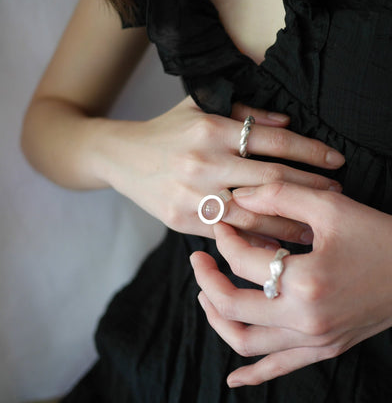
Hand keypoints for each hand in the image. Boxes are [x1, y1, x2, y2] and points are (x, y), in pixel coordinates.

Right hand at [98, 97, 343, 243]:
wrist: (121, 157)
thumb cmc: (165, 132)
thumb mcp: (200, 108)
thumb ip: (244, 114)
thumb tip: (286, 124)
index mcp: (211, 129)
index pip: (274, 141)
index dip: (311, 151)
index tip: (335, 161)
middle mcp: (203, 162)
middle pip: (271, 179)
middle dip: (310, 188)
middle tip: (335, 193)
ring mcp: (192, 194)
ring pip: (253, 213)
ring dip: (288, 221)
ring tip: (313, 225)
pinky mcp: (182, 219)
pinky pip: (227, 232)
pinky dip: (254, 238)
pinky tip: (274, 242)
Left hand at [190, 183, 391, 386]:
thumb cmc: (380, 238)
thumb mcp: (331, 207)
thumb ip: (281, 195)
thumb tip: (239, 197)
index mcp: (305, 281)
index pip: (242, 260)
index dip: (224, 239)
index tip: (221, 225)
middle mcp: (305, 318)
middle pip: (231, 305)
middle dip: (206, 279)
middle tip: (198, 259)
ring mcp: (313, 340)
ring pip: (246, 342)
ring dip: (217, 319)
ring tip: (205, 295)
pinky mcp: (323, 349)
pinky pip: (277, 369)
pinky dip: (251, 373)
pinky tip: (233, 377)